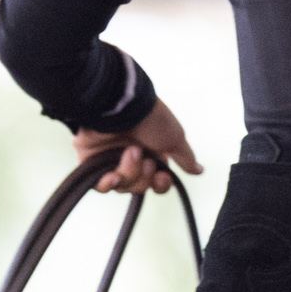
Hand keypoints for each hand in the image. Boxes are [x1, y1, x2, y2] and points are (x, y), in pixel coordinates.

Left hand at [74, 98, 203, 194]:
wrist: (121, 105)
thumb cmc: (150, 118)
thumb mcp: (175, 138)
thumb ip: (185, 158)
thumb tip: (199, 170)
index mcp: (152, 151)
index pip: (158, 179)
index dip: (161, 183)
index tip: (162, 177)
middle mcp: (132, 156)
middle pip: (140, 185)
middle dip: (145, 176)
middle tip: (146, 160)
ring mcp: (111, 159)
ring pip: (122, 186)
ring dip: (129, 172)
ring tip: (130, 152)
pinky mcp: (91, 162)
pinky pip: (100, 185)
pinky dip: (107, 183)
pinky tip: (112, 176)